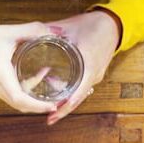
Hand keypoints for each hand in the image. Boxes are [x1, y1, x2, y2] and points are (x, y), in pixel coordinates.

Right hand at [0, 22, 58, 114]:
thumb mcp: (12, 31)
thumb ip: (36, 30)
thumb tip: (57, 33)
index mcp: (1, 75)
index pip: (19, 99)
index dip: (36, 105)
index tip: (51, 105)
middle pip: (19, 105)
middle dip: (38, 107)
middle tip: (56, 103)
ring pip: (16, 102)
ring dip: (32, 101)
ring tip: (49, 93)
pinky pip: (11, 97)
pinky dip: (25, 95)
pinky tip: (37, 80)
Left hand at [45, 11, 120, 125]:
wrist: (112, 23)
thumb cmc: (93, 25)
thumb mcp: (69, 28)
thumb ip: (49, 33)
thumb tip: (30, 35)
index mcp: (88, 64)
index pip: (78, 90)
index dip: (66, 103)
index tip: (55, 112)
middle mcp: (93, 74)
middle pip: (78, 97)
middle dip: (63, 109)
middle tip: (49, 119)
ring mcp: (94, 75)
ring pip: (80, 94)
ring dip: (65, 104)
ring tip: (50, 113)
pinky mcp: (92, 74)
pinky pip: (81, 88)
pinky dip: (70, 95)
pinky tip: (57, 98)